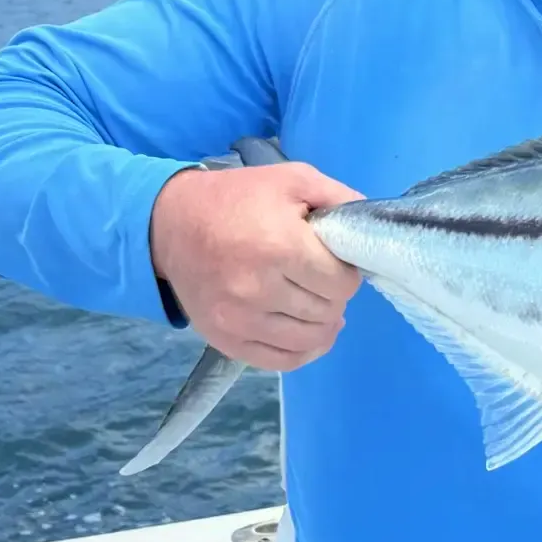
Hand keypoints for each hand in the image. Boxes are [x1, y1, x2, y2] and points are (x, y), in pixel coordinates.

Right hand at [149, 161, 363, 370]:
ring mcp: (239, 319)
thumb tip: (371, 228)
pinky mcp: (225, 339)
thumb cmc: (239, 198)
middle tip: (319, 278)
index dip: (347, 272)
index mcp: (280, 247)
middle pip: (328, 311)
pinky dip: (303, 350)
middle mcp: (258, 289)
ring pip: (310, 339)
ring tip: (315, 302)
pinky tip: (307, 331)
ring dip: (322, 323)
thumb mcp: (293, 180)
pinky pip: (282, 361)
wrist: (170, 222)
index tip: (333, 260)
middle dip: (334, 295)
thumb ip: (340, 199)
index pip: (343, 283)